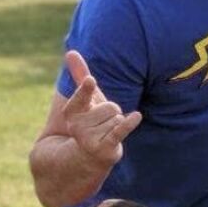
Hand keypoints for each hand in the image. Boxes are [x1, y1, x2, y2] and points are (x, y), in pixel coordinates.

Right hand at [62, 51, 140, 166]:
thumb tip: (70, 51)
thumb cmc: (91, 120)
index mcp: (71, 112)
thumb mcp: (86, 98)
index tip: (91, 81)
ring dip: (117, 124)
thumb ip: (79, 75)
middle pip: (110, 106)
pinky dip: (129, 123)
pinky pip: (120, 130)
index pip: (83, 95)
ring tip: (107, 133)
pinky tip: (136, 116)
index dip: (87, 89)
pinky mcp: (104, 148)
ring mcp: (89, 138)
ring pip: (118, 117)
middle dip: (113, 113)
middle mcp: (77, 126)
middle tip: (103, 124)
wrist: (91, 155)